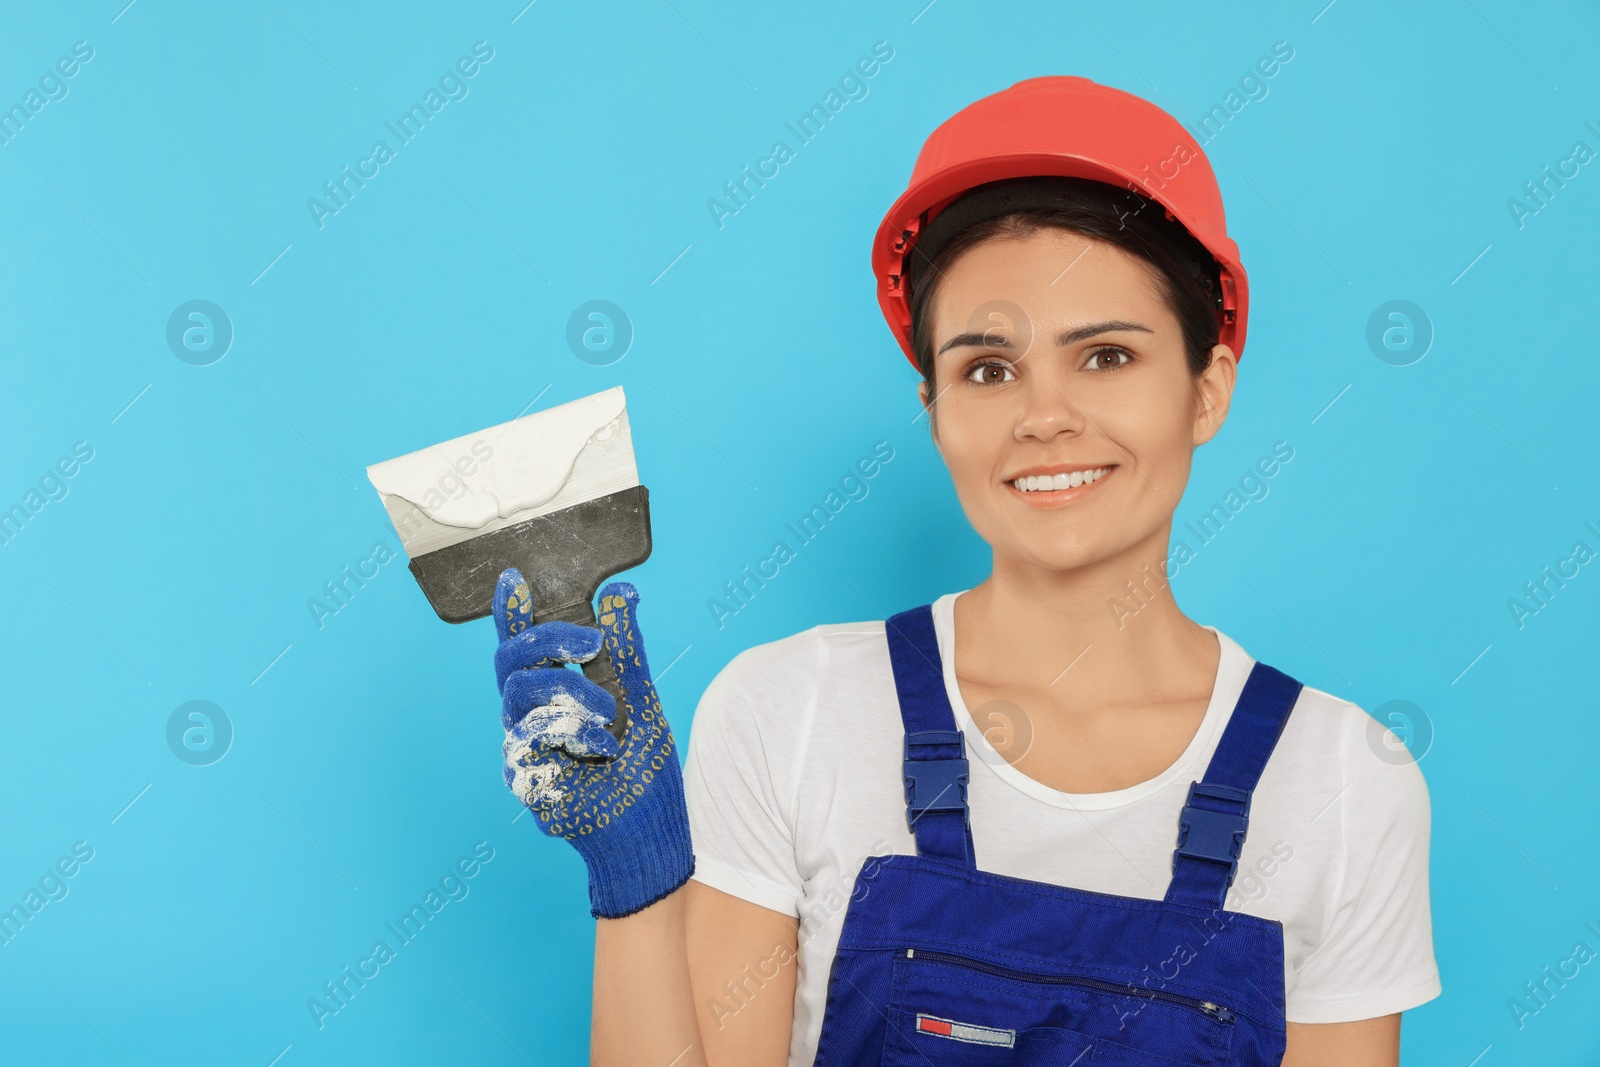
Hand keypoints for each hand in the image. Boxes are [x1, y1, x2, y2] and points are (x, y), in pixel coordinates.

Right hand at [493, 567, 693, 917]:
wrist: (651, 829)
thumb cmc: (644, 770)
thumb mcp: (642, 697)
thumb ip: (627, 649)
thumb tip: (622, 593)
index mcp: (555, 695)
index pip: (524, 647)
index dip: (511, 614)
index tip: (513, 580)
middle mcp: (531, 718)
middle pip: (509, 662)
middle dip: (549, 639)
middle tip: (591, 642)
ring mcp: (523, 749)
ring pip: (518, 693)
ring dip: (571, 693)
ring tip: (609, 715)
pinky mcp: (523, 778)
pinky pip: (529, 735)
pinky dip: (572, 733)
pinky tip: (600, 748)